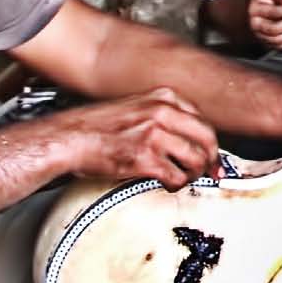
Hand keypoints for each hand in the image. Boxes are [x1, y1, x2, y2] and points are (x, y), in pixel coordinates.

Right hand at [53, 88, 218, 189]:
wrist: (69, 138)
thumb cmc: (97, 126)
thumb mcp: (136, 107)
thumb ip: (163, 116)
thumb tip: (186, 136)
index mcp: (163, 97)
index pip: (202, 120)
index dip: (211, 142)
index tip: (212, 155)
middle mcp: (162, 113)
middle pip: (207, 138)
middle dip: (212, 159)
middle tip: (211, 172)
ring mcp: (154, 135)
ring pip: (196, 159)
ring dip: (194, 174)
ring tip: (184, 178)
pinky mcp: (145, 158)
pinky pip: (176, 176)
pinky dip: (176, 185)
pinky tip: (168, 184)